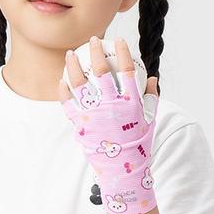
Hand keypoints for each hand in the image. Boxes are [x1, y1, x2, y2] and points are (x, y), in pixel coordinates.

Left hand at [58, 36, 159, 213]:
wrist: (123, 173)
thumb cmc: (139, 147)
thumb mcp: (150, 123)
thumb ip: (152, 100)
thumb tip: (152, 80)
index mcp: (132, 104)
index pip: (128, 71)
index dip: (123, 52)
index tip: (119, 40)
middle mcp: (113, 106)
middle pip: (102, 71)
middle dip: (96, 51)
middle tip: (92, 40)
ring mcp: (96, 115)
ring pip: (81, 84)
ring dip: (74, 66)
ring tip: (70, 55)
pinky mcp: (82, 126)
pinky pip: (69, 105)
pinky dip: (64, 92)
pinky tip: (62, 82)